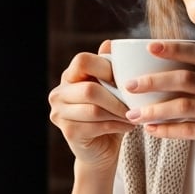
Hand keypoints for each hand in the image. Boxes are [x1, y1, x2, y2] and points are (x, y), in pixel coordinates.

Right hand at [47, 42, 134, 171]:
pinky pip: (97, 126)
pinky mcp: (68, 132)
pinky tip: (129, 126)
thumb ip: (110, 68)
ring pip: (94, 109)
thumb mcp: (111, 88)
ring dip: (119, 113)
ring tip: (135, 115)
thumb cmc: (109, 114)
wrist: (101, 151)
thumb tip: (110, 43)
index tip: (125, 80)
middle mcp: (58, 94)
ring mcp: (60, 114)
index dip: (105, 67)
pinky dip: (117, 126)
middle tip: (135, 103)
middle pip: (90, 89)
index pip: (82, 60)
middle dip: (117, 97)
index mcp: (68, 77)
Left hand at [119, 40, 194, 193]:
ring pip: (184, 105)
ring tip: (133, 115)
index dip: (174, 48)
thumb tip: (173, 77)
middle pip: (185, 78)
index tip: (149, 47)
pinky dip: (168, 130)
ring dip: (155, 110)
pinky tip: (152, 131)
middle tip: (129, 85)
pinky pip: (191, 129)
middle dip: (153, 80)